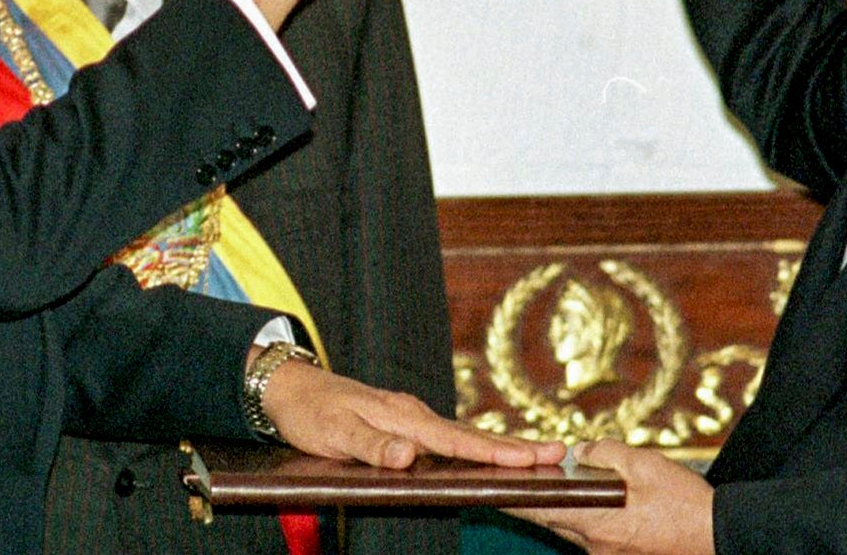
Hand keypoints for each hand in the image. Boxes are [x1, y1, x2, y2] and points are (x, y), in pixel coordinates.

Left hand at [258, 349, 564, 469]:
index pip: (459, 439)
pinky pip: (447, 437)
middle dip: (516, 447)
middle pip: (472, 435)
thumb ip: (373, 447)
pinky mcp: (403, 424)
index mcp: (405, 418)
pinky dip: (474, 445)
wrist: (288, 387)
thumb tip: (410, 457)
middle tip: (558, 453)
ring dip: (500, 446)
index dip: (498, 452)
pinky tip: (486, 454)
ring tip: (536, 457)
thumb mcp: (335, 433)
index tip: (534, 458)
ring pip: (463, 436)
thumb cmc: (310, 413)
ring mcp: (410, 418)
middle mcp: (414, 415)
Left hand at [507, 439, 714, 554]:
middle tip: (527, 476)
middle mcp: (596, 544)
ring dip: (572, 506)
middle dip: (542, 497)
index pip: (539, 508)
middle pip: (554, 518)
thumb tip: (582, 451)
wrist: (720, 536)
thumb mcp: (645, 463)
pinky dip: (593, 517)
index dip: (513, 496)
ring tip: (572, 483)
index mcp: (595, 520)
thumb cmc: (684, 503)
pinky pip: (595, 534)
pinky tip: (608, 502)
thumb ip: (606, 453)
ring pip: (576, 526)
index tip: (490, 487)